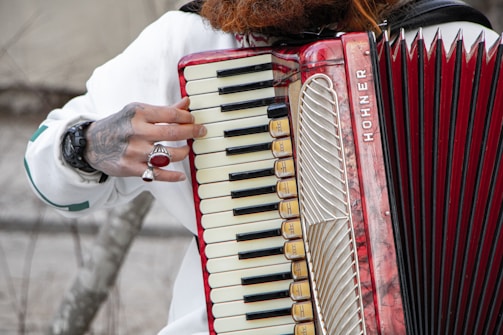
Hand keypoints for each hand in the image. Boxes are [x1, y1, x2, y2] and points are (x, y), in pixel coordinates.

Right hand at [84, 97, 204, 181]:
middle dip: (192, 132)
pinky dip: (172, 176)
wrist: (92, 144)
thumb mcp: (137, 112)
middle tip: (201, 132)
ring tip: (187, 149)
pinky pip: (157, 174)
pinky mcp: (131, 168)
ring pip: (169, 155)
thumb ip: (164, 110)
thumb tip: (187, 103)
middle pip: (173, 133)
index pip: (171, 114)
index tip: (193, 119)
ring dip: (184, 152)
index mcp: (138, 113)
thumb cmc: (120, 125)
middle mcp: (136, 131)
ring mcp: (134, 151)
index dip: (187, 117)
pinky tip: (182, 175)